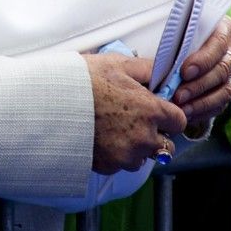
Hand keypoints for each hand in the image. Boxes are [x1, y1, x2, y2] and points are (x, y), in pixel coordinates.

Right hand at [83, 53, 186, 173]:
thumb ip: (147, 68)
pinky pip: (121, 165)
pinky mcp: (109, 166)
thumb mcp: (117, 64)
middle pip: (166, 145)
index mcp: (151, 111)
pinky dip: (116, 155)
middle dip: (155, 135)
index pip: (179, 121)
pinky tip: (102, 137)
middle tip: (134, 121)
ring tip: (114, 129)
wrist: (51, 102)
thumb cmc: (84, 80)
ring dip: (135, 147)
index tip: (157, 110)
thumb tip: (162, 71)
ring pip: (143, 157)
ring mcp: (126, 155)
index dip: (169, 115)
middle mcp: (144, 138)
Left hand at [173, 16, 230, 126]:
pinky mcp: (230, 87)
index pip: (218, 43)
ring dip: (202, 102)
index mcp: (224, 27)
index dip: (203, 59)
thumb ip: (177, 38)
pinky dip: (205, 110)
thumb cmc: (180, 30)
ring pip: (225, 90)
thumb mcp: (179, 28)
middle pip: (222, 70)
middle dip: (199, 85)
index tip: (184, 71)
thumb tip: (163, 58)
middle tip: (178, 95)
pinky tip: (189, 113)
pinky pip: (222, 103)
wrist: (188, 37)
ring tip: (182, 109)